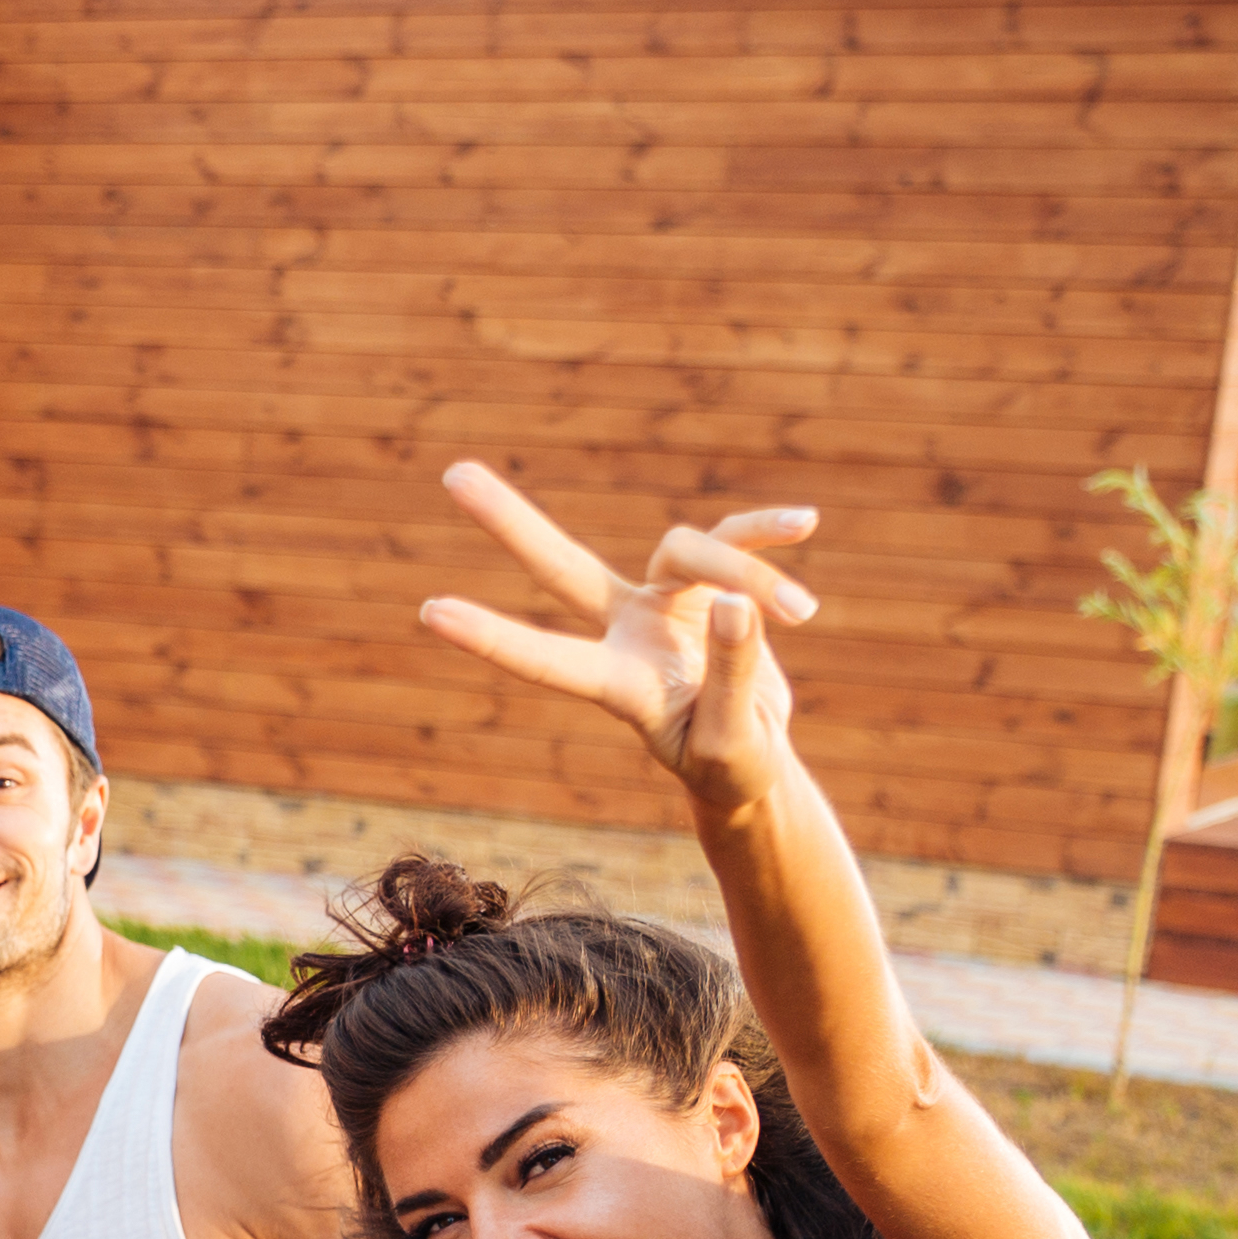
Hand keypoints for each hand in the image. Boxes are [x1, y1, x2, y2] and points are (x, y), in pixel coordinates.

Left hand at [419, 461, 821, 811]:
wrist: (748, 760)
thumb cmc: (727, 765)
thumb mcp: (731, 743)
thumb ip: (732, 678)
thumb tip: (737, 603)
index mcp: (617, 685)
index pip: (547, 659)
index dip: (493, 637)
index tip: (431, 613)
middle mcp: (627, 632)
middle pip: (561, 567)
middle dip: (510, 523)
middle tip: (450, 473)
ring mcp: (664, 602)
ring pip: (690, 550)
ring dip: (750, 570)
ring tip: (803, 614)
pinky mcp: (710, 585)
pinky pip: (735, 538)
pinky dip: (766, 533)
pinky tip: (806, 523)